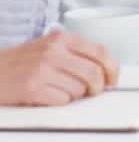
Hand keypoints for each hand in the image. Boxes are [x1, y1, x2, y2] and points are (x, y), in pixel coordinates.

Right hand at [0, 31, 119, 105]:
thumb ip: (75, 54)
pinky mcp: (32, 87)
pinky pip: (62, 100)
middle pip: (94, 73)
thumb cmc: (22, 62)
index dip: (113, 70)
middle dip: (97, 87)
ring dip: (74, 95)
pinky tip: (47, 96)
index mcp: (62, 39)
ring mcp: (42, 69)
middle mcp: (54, 51)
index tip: (112, 80)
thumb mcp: (49, 47)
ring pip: (79, 89)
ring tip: (59, 90)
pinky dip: (59, 102)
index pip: (102, 52)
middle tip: (91, 92)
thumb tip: (105, 70)